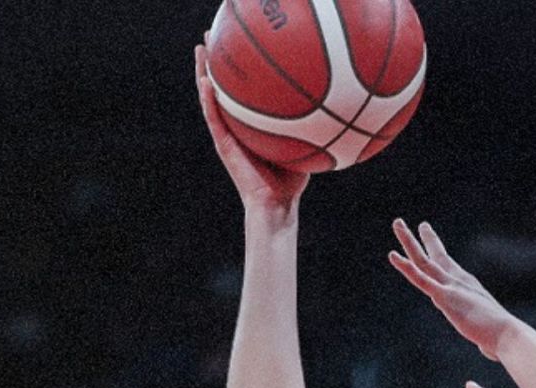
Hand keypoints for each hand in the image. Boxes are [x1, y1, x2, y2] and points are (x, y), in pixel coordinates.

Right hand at [195, 40, 309, 213]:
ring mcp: (226, 134)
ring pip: (210, 97)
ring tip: (201, 48)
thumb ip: (310, 126)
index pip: (242, 91)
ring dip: (204, 72)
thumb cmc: (291, 180)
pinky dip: (208, 99)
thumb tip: (334, 105)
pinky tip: (205, 80)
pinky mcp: (223, 145)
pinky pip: (213, 118)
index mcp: (250, 125)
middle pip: (222, 87)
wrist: (276, 204)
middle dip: (217, 61)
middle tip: (213, 35)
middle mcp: (235, 126)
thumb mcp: (302, 144)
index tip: (239, 44)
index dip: (238, 69)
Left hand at [388, 220, 515, 359]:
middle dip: (423, 238)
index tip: (428, 235)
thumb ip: (483, 336)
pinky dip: (406, 267)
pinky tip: (393, 256)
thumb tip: (487, 348)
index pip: (447, 265)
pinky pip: (421, 279)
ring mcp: (451, 286)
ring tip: (397, 223)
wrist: (507, 335)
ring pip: (424, 261)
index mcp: (468, 287)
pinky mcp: (445, 297)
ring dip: (409, 241)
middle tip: (413, 223)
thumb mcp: (488, 335)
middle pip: (435, 256)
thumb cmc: (502, 339)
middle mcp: (459, 281)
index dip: (436, 249)